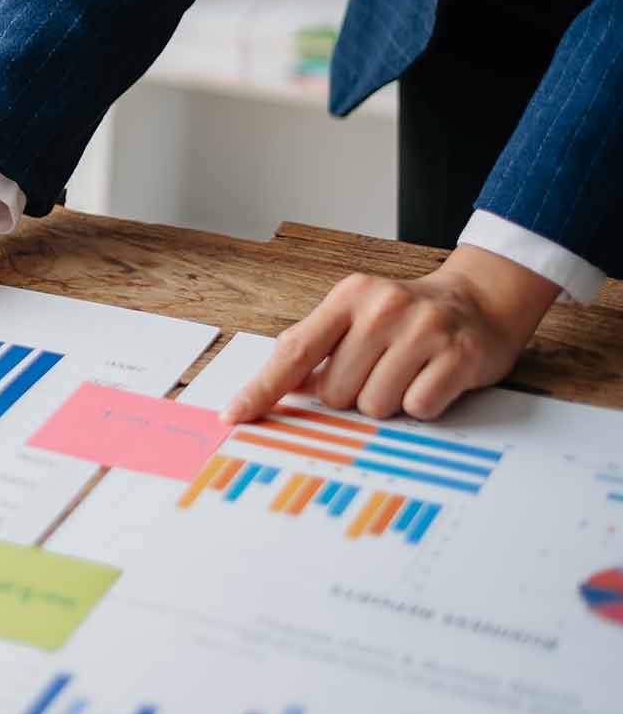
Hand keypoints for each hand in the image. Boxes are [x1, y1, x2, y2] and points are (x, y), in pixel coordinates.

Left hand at [222, 245, 558, 422]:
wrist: (479, 299)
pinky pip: (418, 408)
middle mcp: (383, 307)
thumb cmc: (405, 316)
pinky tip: (432, 378)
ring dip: (388, 400)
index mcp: (348, 298)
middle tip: (380, 368)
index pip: (295, 351)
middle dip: (353, 393)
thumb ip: (313, 347)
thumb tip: (277, 387)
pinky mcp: (459, 355)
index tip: (234, 415)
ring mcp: (423, 329)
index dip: (262, 388)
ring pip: (375, 405)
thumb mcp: (354, 315)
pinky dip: (422, 404)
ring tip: (406, 372)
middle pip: (336, 392)